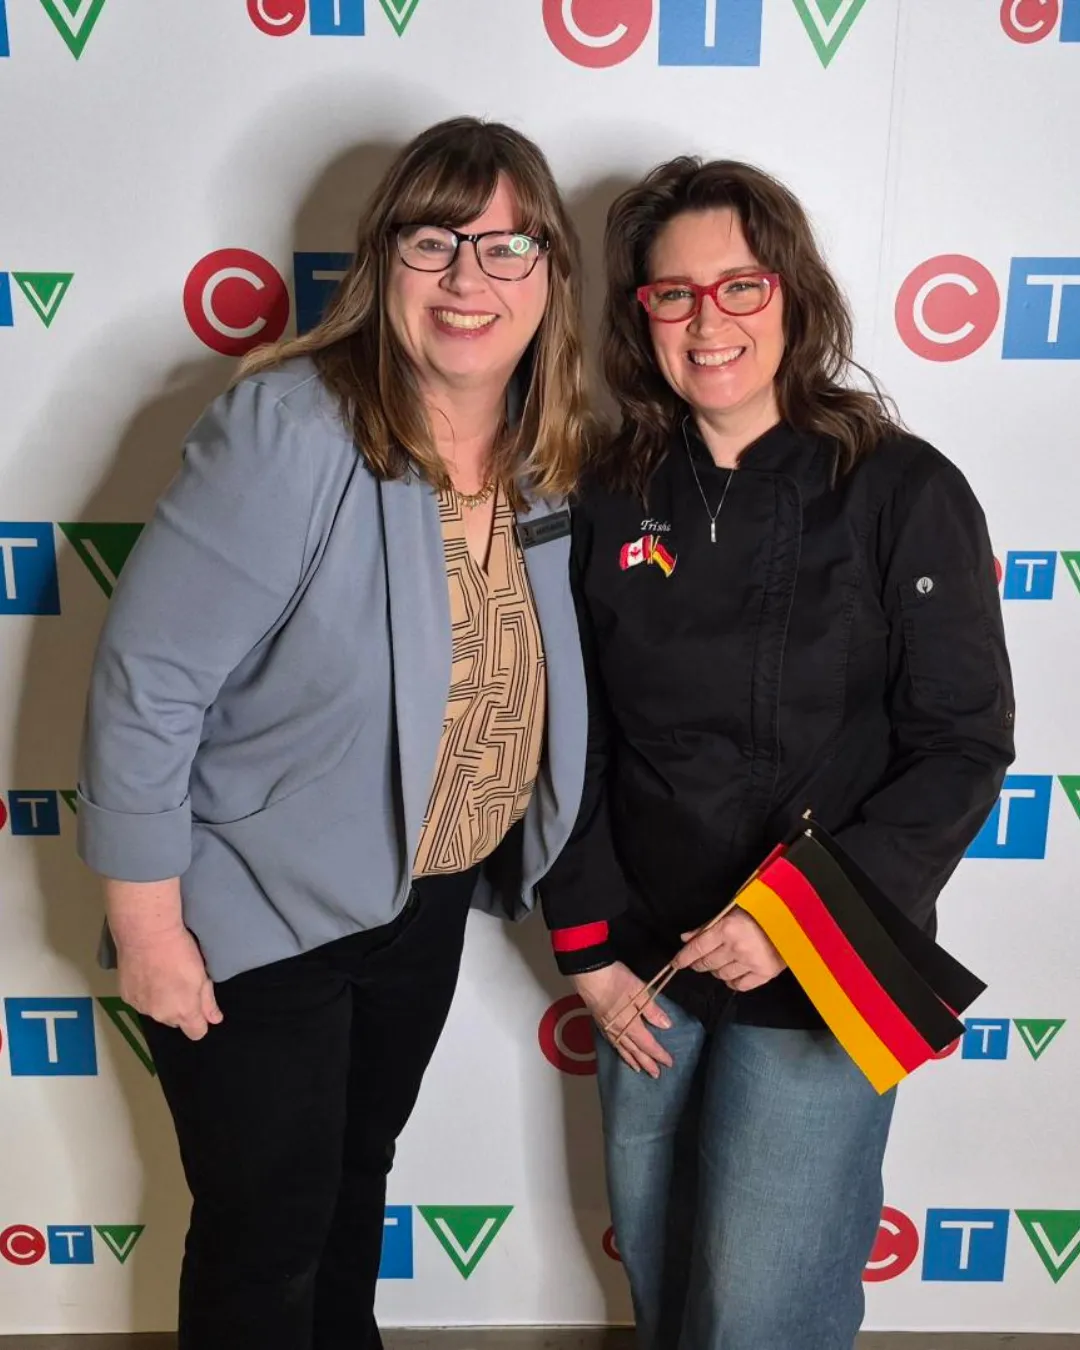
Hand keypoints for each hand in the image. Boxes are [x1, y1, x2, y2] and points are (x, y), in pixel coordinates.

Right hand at [116, 926, 222, 1040]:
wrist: (146, 935)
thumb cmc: (180, 952)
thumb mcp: (202, 975)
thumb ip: (208, 1001)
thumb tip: (215, 1019)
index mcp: (183, 1012)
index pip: (196, 1033)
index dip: (200, 1022)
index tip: (200, 1006)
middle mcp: (161, 1015)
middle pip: (175, 1021)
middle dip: (180, 1008)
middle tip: (181, 983)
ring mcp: (141, 1007)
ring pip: (156, 1011)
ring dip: (161, 1001)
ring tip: (162, 976)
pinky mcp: (126, 996)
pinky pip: (140, 1001)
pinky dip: (145, 992)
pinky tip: (147, 974)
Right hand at [572, 962, 673, 1078]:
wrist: (588, 974)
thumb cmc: (615, 980)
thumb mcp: (639, 991)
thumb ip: (652, 1010)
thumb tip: (666, 1025)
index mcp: (630, 1024)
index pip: (647, 1044)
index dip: (658, 1054)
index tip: (668, 1063)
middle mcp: (618, 1030)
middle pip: (635, 1051)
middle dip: (647, 1063)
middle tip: (656, 1075)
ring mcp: (607, 1027)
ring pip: (622, 1049)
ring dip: (632, 1060)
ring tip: (639, 1069)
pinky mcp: (599, 1022)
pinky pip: (612, 1042)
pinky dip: (619, 1050)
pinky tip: (620, 1050)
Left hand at [672, 908, 785, 992]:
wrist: (793, 921)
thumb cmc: (759, 912)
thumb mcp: (731, 912)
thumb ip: (707, 927)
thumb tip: (685, 938)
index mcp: (727, 929)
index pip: (697, 948)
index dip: (683, 958)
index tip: (676, 963)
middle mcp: (736, 948)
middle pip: (707, 963)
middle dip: (699, 964)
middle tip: (698, 962)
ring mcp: (750, 962)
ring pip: (721, 975)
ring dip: (716, 971)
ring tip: (719, 964)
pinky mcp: (764, 974)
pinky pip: (739, 985)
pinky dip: (732, 982)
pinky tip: (732, 975)